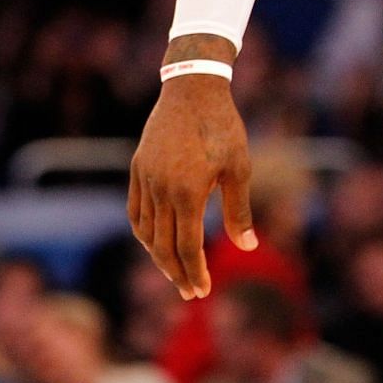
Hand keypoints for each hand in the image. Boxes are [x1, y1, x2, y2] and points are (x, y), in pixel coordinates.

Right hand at [128, 75, 257, 299]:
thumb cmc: (223, 128)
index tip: (202, 291)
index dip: (194, 271)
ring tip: (175, 271)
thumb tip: (248, 247)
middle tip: (190, 293)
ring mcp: (145, 178)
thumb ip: (239, 210)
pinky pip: (135, 211)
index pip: (186, 245)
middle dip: (177, 272)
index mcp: (188, 191)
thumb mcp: (239, 167)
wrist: (193, 89)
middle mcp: (161, 189)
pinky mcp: (137, 168)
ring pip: (145, 231)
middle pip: (163, 245)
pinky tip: (156, 242)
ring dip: (158, 256)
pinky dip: (144, 232)